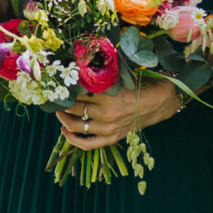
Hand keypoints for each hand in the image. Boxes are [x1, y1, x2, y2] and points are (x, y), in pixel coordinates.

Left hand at [56, 79, 179, 150]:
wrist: (158, 102)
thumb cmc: (137, 85)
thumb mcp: (119, 76)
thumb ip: (99, 75)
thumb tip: (76, 68)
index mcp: (108, 95)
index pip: (77, 92)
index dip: (64, 88)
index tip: (58, 83)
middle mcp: (107, 114)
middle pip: (73, 108)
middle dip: (61, 102)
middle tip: (55, 96)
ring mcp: (108, 129)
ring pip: (75, 125)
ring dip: (63, 118)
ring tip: (58, 111)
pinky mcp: (111, 138)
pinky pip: (87, 144)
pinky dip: (72, 139)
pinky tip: (64, 130)